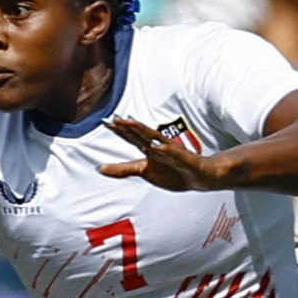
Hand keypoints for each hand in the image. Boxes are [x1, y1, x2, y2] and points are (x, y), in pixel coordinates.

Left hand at [100, 118, 229, 191]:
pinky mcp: (186, 159)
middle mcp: (160, 147)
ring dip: (143, 130)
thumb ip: (122, 169)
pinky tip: (157, 146)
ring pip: (157, 139)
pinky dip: (167, 150)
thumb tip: (98, 168)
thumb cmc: (172, 172)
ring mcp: (173, 152)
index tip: (105, 121)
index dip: (120, 130)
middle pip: (142, 134)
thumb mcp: (143, 171)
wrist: (199, 178)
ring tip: (131, 123)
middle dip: (129, 126)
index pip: (132, 137)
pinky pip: (177, 154)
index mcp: (150, 149)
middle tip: (115, 118)